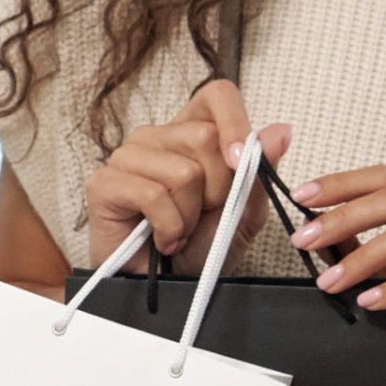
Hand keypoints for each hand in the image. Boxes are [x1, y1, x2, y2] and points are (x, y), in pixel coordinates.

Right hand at [83, 77, 293, 267]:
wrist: (170, 290)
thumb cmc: (201, 248)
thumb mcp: (244, 213)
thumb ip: (260, 172)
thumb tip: (281, 131)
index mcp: (190, 132)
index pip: (217, 95)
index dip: (235, 121)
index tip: (242, 162)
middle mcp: (156, 136)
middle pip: (204, 137)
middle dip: (218, 188)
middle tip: (202, 215)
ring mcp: (126, 156)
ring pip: (183, 171)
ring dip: (190, 215)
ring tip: (179, 230)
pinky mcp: (104, 183)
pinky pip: (153, 195)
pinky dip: (169, 227)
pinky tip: (162, 238)